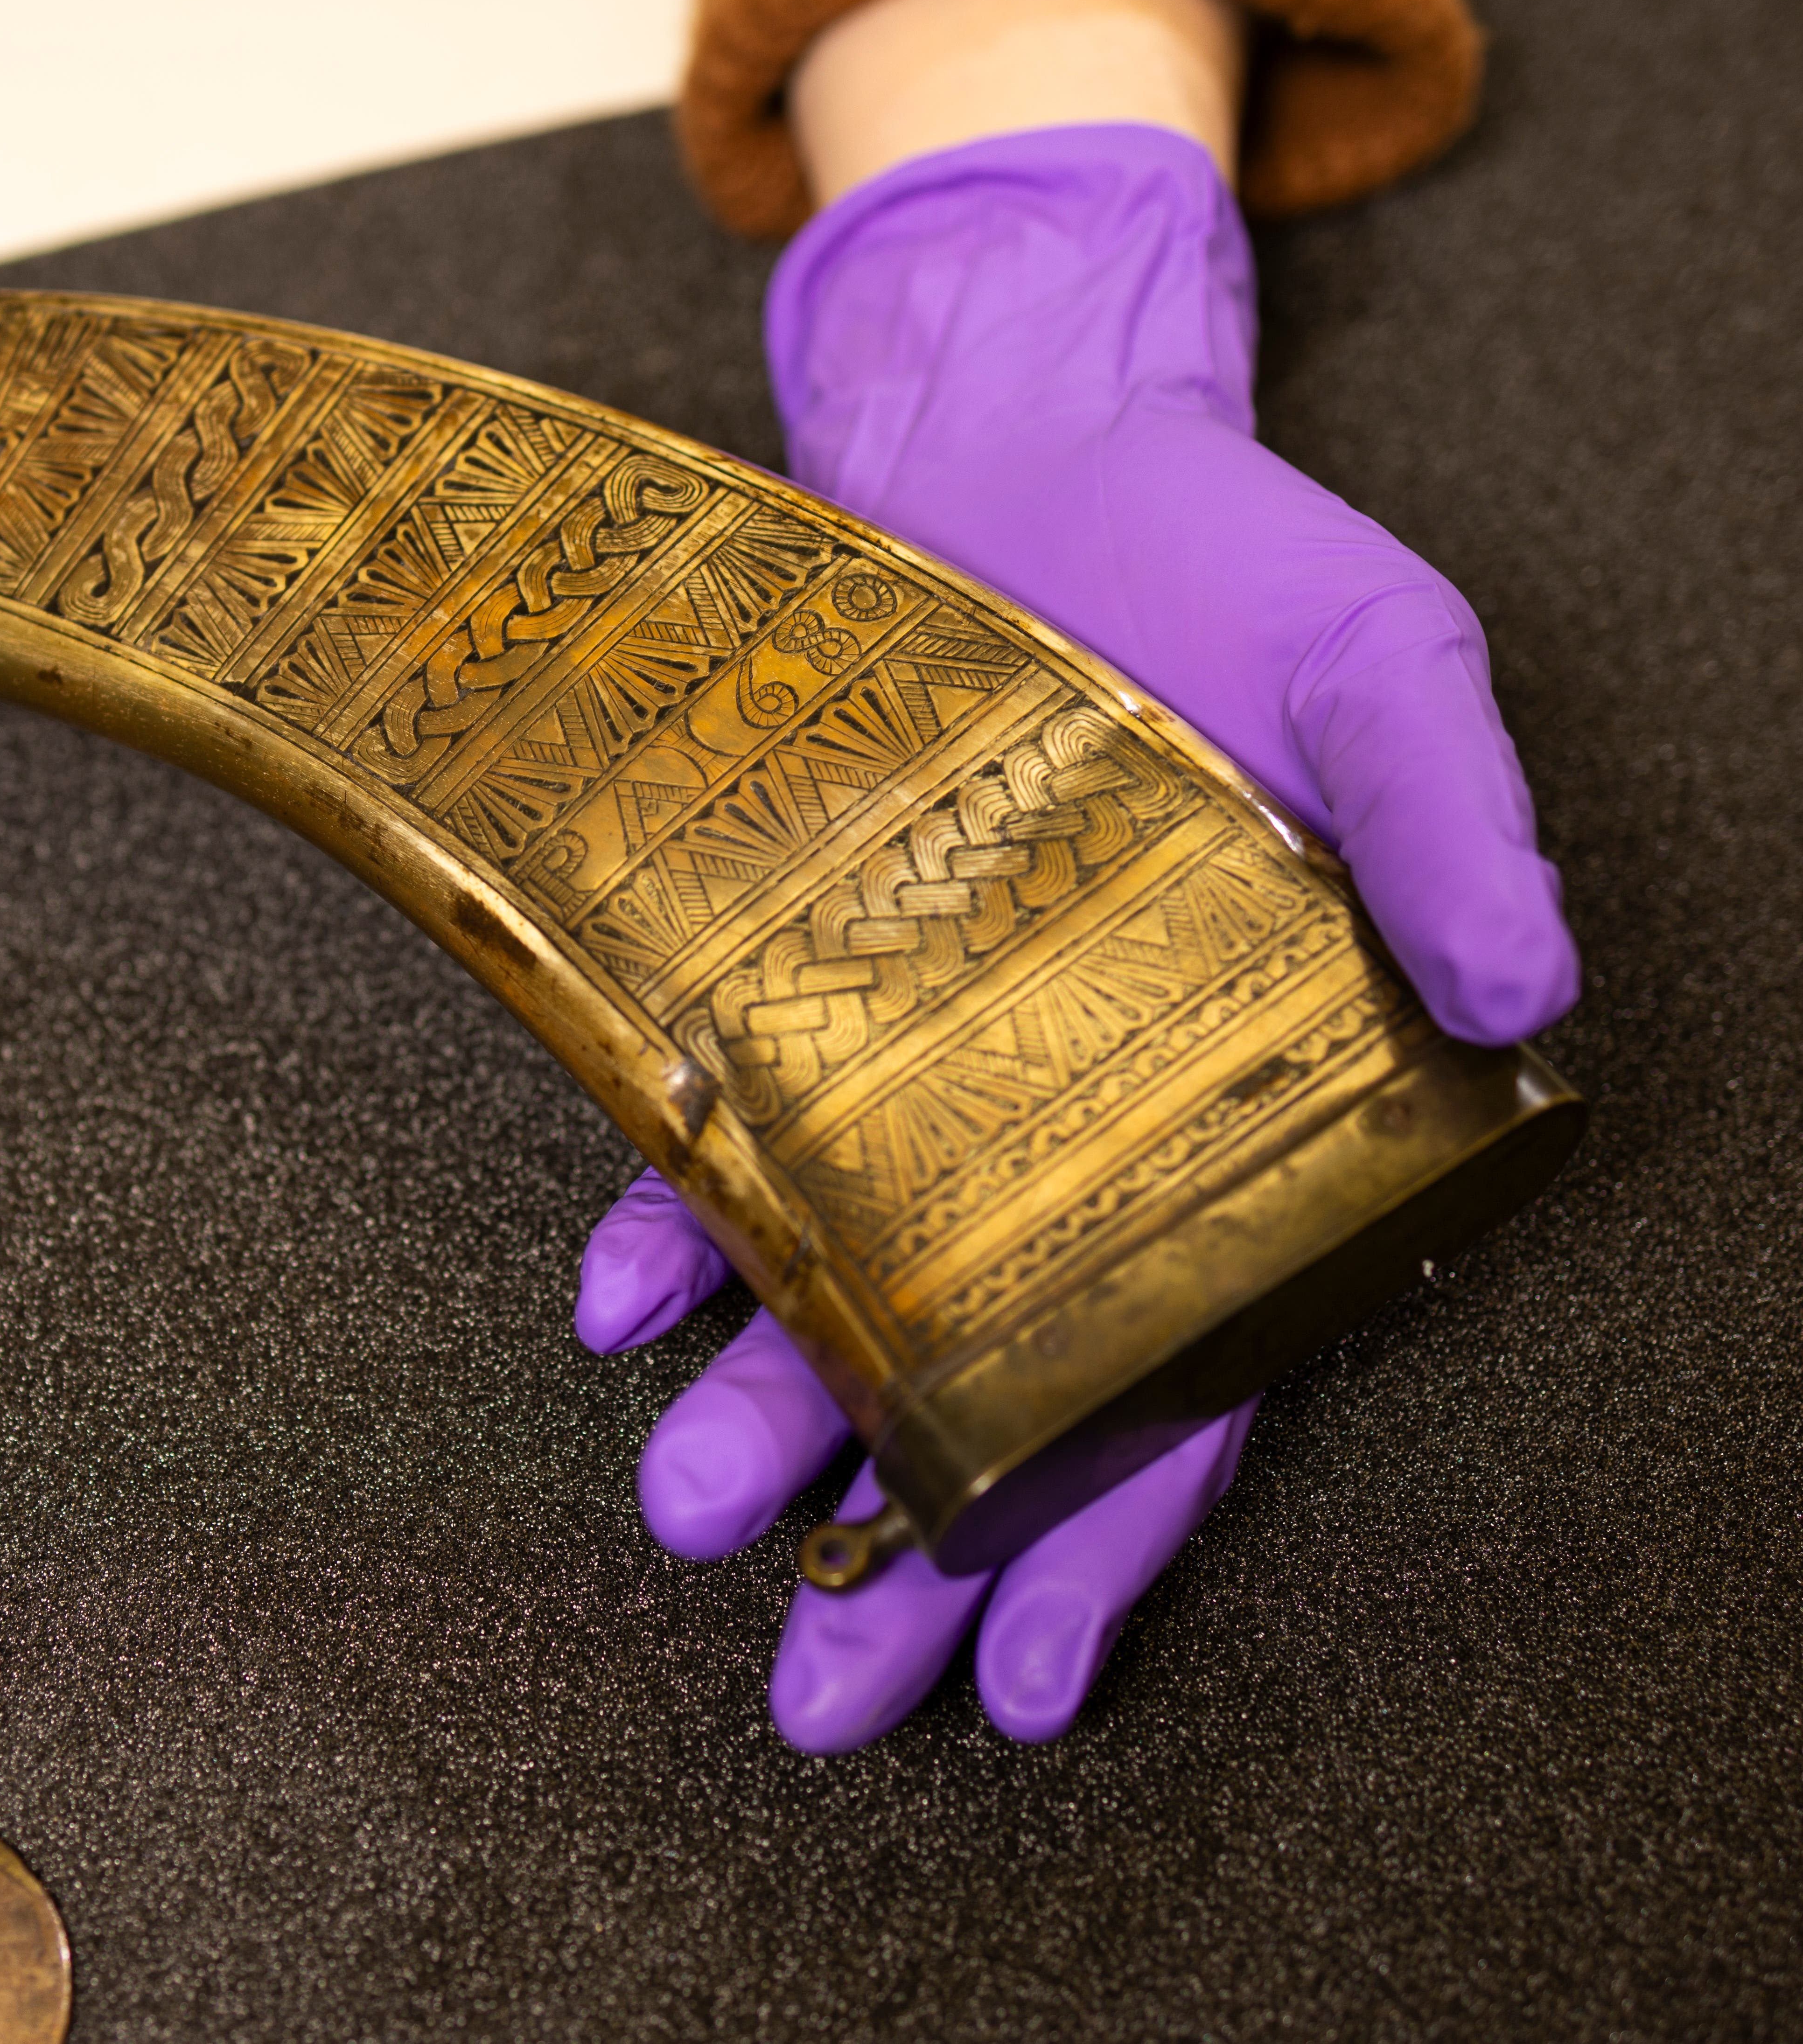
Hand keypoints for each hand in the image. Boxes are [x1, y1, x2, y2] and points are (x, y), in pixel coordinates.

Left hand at [586, 120, 1577, 1752]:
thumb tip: (1527, 989)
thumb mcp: (1383, 665)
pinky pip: (723, 1131)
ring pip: (842, 1289)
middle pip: (996, 1381)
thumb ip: (1456, 828)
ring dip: (765, 1410)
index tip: (1035, 1687)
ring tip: (693, 1514)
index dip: (1120, 1536)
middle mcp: (1071, 1120)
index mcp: (1251, 1102)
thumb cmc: (1232, 562)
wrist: (1026, 449)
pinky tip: (617, 1297)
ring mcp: (921, 1061)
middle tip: (818, 1695)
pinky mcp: (796, 979)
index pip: (1195, 1373)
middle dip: (909, 1545)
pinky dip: (668, 1216)